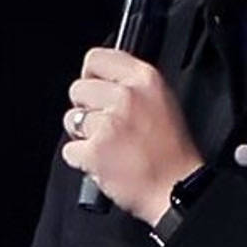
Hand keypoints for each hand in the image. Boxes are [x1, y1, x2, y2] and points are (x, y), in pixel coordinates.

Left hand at [62, 48, 197, 225]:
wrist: (176, 189)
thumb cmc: (172, 153)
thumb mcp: (162, 102)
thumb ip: (132, 87)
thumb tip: (102, 81)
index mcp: (145, 79)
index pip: (96, 58)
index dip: (90, 76)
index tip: (94, 88)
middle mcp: (125, 96)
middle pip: (78, 88)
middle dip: (85, 108)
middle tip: (104, 125)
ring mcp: (108, 123)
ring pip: (71, 119)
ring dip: (82, 134)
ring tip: (106, 146)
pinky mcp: (94, 151)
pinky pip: (70, 150)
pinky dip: (81, 160)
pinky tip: (103, 163)